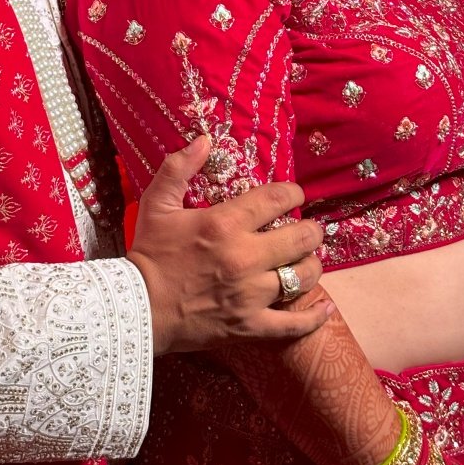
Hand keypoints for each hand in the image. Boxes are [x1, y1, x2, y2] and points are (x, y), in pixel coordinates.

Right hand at [127, 134, 330, 353]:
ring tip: (310, 259)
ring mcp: (251, 294)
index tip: (295, 194)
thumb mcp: (158, 203)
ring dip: (312, 266)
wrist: (139, 307)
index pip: (274, 199)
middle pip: (299, 238)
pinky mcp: (250, 325)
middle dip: (312, 230)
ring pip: (302, 278)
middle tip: (311, 228)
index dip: (292, 192)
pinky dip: (313, 317)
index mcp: (224, 223)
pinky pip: (293, 324)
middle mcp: (245, 257)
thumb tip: (204, 139)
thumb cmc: (150, 252)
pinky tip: (325, 307)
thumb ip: (179, 167)